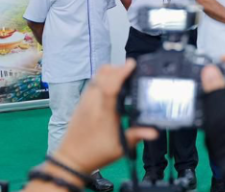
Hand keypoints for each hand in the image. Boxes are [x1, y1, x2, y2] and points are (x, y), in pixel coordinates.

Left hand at [53, 59, 158, 174]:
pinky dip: (103, 79)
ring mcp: (84, 102)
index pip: (111, 85)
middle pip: (102, 75)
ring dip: (110, 72)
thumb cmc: (95, 154)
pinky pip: (92, 83)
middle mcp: (92, 103)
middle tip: (131, 70)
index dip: (122, 72)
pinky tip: (111, 86)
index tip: (132, 64)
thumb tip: (154, 132)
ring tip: (123, 76)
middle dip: (118, 68)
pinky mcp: (81, 103)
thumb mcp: (120, 147)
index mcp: (103, 112)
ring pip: (96, 77)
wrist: (70, 159)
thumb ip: (138, 136)